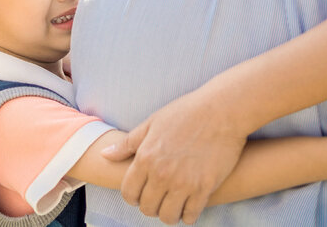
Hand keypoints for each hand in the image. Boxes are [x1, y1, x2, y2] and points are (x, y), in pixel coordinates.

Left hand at [101, 87, 244, 224]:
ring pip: (168, 216)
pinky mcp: (205, 187)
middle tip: (158, 198)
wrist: (221, 110)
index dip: (132, 197)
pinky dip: (188, 215)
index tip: (141, 193)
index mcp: (145, 158)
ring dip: (169, 213)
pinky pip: (191, 215)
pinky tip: (190, 205)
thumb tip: (105, 155)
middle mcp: (162, 174)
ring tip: (173, 204)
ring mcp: (183, 182)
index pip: (129, 193)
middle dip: (150, 206)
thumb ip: (128, 144)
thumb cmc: (185, 112)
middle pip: (147, 207)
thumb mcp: (152, 123)